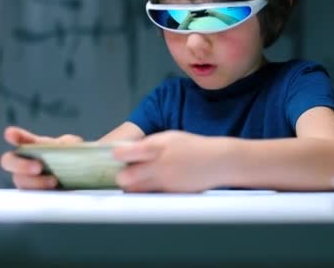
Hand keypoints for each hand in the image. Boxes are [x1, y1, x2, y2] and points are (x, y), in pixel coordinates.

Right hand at [0, 126, 82, 188]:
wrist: (76, 175)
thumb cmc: (68, 157)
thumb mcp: (72, 146)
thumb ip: (70, 143)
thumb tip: (69, 146)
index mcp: (32, 145)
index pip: (19, 138)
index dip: (13, 135)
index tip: (10, 134)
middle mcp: (24, 161)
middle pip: (9, 161)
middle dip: (21, 164)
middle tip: (38, 167)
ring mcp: (26, 179)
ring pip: (20, 181)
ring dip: (36, 182)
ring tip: (54, 181)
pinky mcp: (33, 194)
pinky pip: (31, 195)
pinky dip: (42, 192)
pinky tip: (53, 191)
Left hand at [112, 130, 226, 192]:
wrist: (218, 161)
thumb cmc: (194, 147)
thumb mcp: (170, 137)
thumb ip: (149, 144)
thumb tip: (128, 151)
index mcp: (159, 146)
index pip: (129, 152)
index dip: (118, 155)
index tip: (115, 155)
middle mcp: (160, 165)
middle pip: (127, 177)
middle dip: (121, 176)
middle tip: (123, 173)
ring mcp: (165, 181)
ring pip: (136, 190)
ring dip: (131, 186)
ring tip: (135, 180)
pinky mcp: (171, 193)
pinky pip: (150, 195)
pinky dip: (146, 191)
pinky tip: (152, 184)